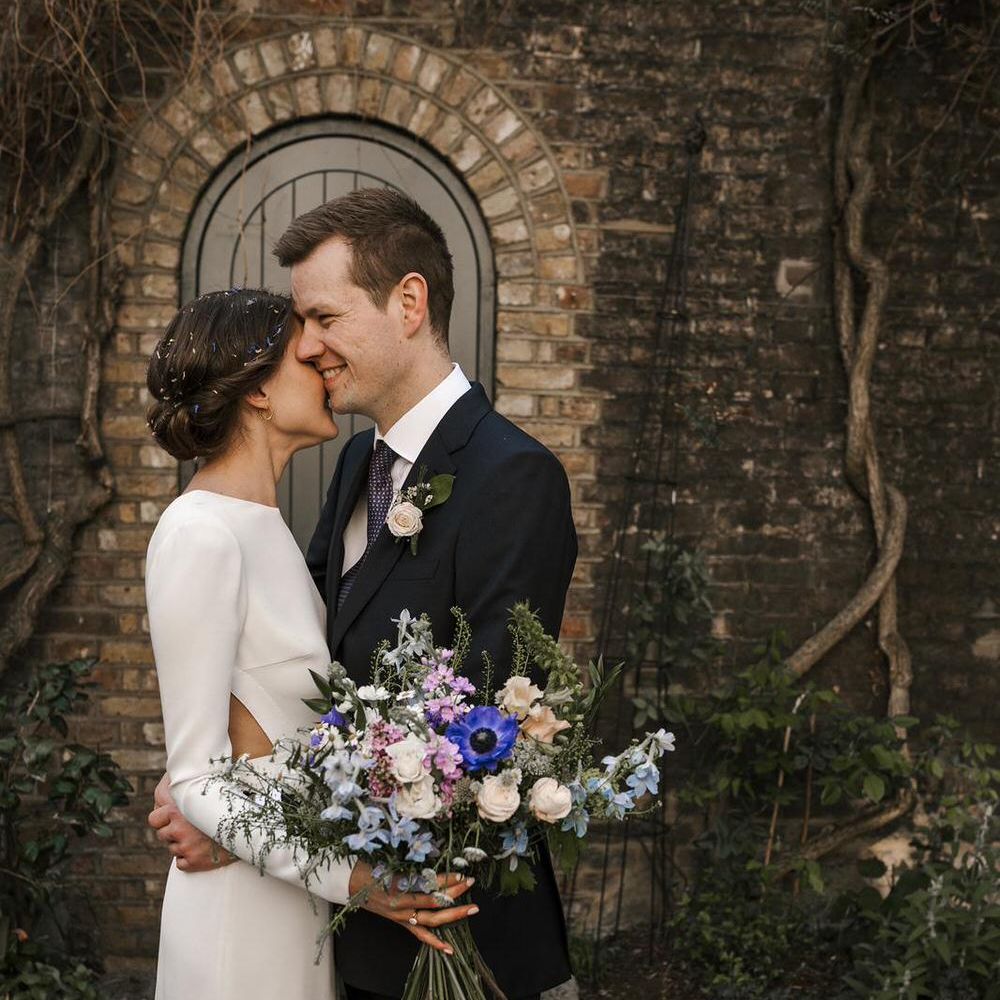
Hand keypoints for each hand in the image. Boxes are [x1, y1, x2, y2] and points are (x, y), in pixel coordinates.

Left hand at [148, 772, 235, 871]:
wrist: (249, 826)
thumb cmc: (229, 804)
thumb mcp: (210, 791)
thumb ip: (190, 787)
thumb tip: (174, 776)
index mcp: (178, 809)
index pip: (153, 819)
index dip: (162, 819)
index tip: (172, 817)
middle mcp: (179, 828)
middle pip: (162, 835)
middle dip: (172, 832)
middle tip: (189, 828)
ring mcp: (186, 847)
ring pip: (172, 849)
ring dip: (183, 845)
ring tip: (201, 836)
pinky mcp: (194, 862)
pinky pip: (181, 863)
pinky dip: (189, 859)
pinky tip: (203, 849)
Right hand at [348, 860, 478, 954]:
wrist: (350, 882)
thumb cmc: (369, 866)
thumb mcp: (389, 860)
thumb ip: (411, 863)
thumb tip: (436, 856)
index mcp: (398, 885)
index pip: (429, 883)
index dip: (447, 879)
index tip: (462, 872)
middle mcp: (401, 903)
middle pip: (434, 902)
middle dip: (456, 894)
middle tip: (471, 883)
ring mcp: (401, 916)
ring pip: (432, 920)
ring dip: (454, 915)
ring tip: (472, 909)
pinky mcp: (400, 922)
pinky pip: (420, 934)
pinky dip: (435, 942)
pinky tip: (449, 949)